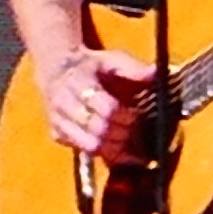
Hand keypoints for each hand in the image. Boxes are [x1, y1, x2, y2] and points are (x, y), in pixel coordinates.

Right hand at [40, 45, 149, 161]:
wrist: (57, 71)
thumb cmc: (91, 67)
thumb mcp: (111, 59)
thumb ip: (133, 68)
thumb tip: (155, 73)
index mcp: (78, 81)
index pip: (108, 109)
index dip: (126, 116)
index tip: (136, 115)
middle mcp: (63, 103)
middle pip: (100, 130)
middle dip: (123, 134)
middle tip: (135, 130)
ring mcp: (59, 122)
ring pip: (91, 146)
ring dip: (115, 147)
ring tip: (127, 140)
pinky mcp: (57, 135)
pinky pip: (84, 152)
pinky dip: (104, 153)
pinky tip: (117, 147)